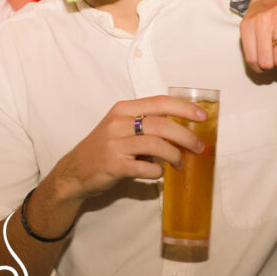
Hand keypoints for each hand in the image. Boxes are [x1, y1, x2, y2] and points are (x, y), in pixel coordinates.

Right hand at [50, 96, 206, 206]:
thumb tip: (181, 129)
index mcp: (123, 109)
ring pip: (157, 145)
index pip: (159, 102)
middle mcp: (118, 123)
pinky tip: (158, 173)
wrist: (74, 172)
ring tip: (180, 163)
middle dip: (186, 135)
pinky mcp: (114, 165)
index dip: (184, 108)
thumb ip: (144, 124)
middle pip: (162, 124)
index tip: (202, 116)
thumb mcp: (120, 128)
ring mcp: (115, 144)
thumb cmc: (103, 149)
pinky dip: (158, 171)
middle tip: (198, 146)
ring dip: (175, 155)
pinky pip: (146, 167)